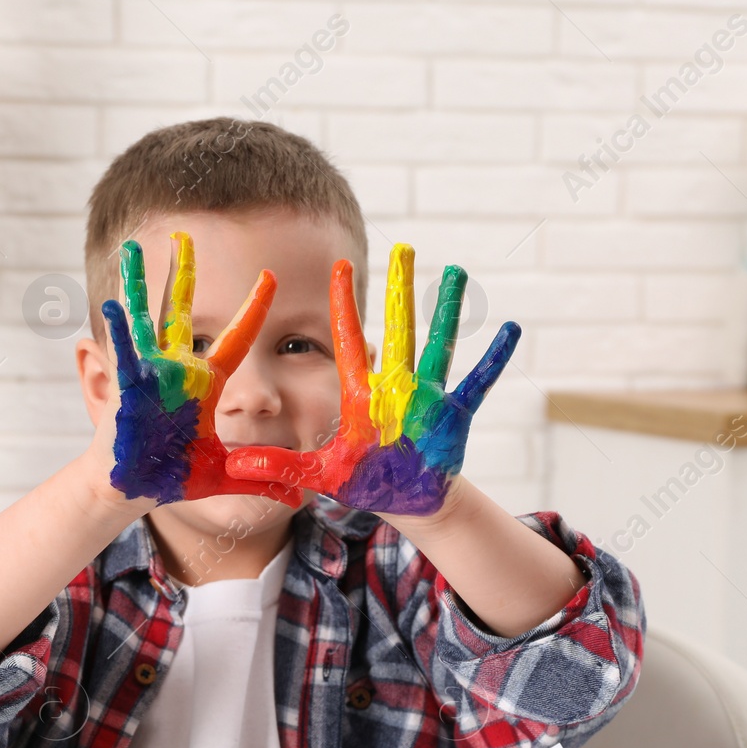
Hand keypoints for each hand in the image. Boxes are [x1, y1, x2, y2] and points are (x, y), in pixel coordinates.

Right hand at [102, 232, 300, 506]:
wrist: (133, 490)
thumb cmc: (172, 477)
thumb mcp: (222, 475)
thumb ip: (258, 480)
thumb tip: (296, 496)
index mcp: (205, 383)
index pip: (237, 338)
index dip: (254, 308)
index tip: (270, 275)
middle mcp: (177, 369)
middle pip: (183, 310)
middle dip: (184, 273)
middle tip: (185, 234)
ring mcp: (149, 374)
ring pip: (145, 318)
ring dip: (138, 283)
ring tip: (131, 248)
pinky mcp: (127, 387)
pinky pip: (121, 352)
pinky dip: (115, 328)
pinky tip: (110, 303)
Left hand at [225, 243, 519, 516]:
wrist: (405, 502)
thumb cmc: (364, 482)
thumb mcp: (318, 475)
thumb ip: (281, 468)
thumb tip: (236, 465)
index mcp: (362, 395)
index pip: (348, 341)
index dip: (343, 305)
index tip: (339, 266)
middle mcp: (395, 387)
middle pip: (398, 328)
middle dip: (399, 289)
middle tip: (403, 246)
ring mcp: (427, 398)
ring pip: (439, 344)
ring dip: (448, 310)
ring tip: (456, 272)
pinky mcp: (454, 417)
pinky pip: (478, 382)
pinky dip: (494, 358)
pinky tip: (510, 328)